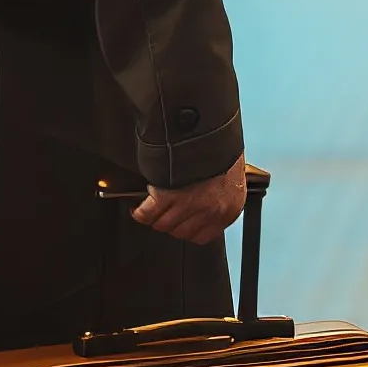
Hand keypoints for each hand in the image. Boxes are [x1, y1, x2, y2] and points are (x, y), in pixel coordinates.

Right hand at [132, 157, 248, 245]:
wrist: (210, 130)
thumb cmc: (221, 148)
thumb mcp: (229, 174)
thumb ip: (218, 193)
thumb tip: (203, 199)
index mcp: (229, 208)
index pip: (203, 236)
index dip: (188, 229)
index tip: (181, 224)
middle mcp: (209, 211)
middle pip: (180, 232)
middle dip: (170, 223)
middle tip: (163, 213)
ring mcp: (187, 205)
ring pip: (162, 224)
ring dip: (154, 218)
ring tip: (149, 209)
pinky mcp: (167, 196)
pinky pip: (147, 213)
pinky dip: (140, 212)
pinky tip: (138, 207)